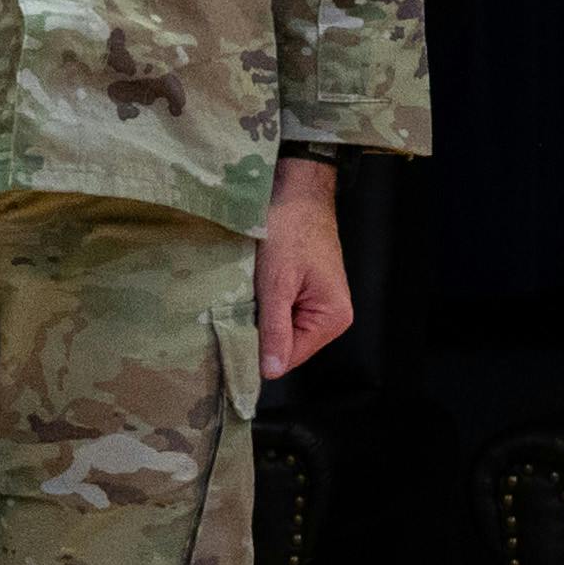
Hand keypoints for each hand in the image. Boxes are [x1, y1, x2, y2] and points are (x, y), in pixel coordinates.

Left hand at [258, 153, 354, 380]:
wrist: (296, 193)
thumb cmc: (289, 231)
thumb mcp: (276, 283)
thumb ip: (275, 329)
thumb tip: (271, 371)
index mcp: (332, 318)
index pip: (291, 356)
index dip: (261, 352)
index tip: (230, 340)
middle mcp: (331, 317)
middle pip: (286, 345)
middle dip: (260, 333)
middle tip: (236, 311)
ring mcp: (318, 304)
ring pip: (280, 329)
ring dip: (260, 318)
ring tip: (245, 297)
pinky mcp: (304, 292)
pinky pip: (281, 312)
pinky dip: (264, 305)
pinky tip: (252, 291)